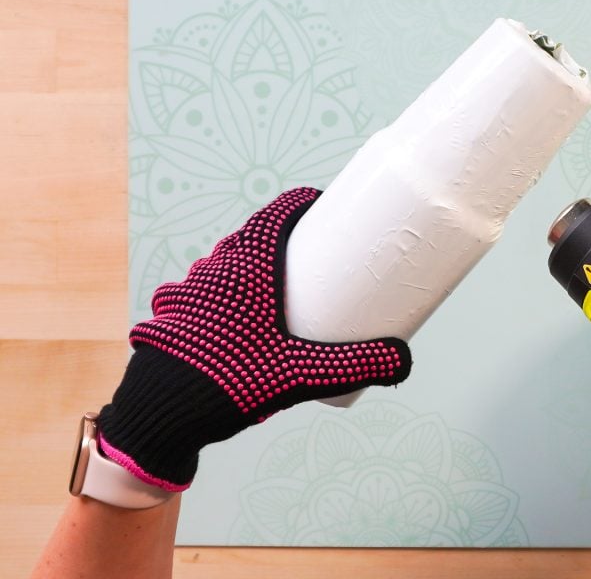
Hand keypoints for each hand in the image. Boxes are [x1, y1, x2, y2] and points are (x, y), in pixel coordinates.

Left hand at [96, 188, 411, 490]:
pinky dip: (217, 295)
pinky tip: (229, 320)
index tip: (320, 206)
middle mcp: (213, 271)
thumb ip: (358, 365)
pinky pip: (197, 293)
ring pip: (221, 265)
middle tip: (305, 259)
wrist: (155, 417)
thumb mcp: (303, 376)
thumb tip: (405, 360)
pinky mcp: (166, 316)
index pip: (276, 215)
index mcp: (247, 268)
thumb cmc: (230, 383)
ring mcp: (184, 293)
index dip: (299, 204)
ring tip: (269, 291)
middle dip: (277, 240)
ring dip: (245, 267)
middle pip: (249, 237)